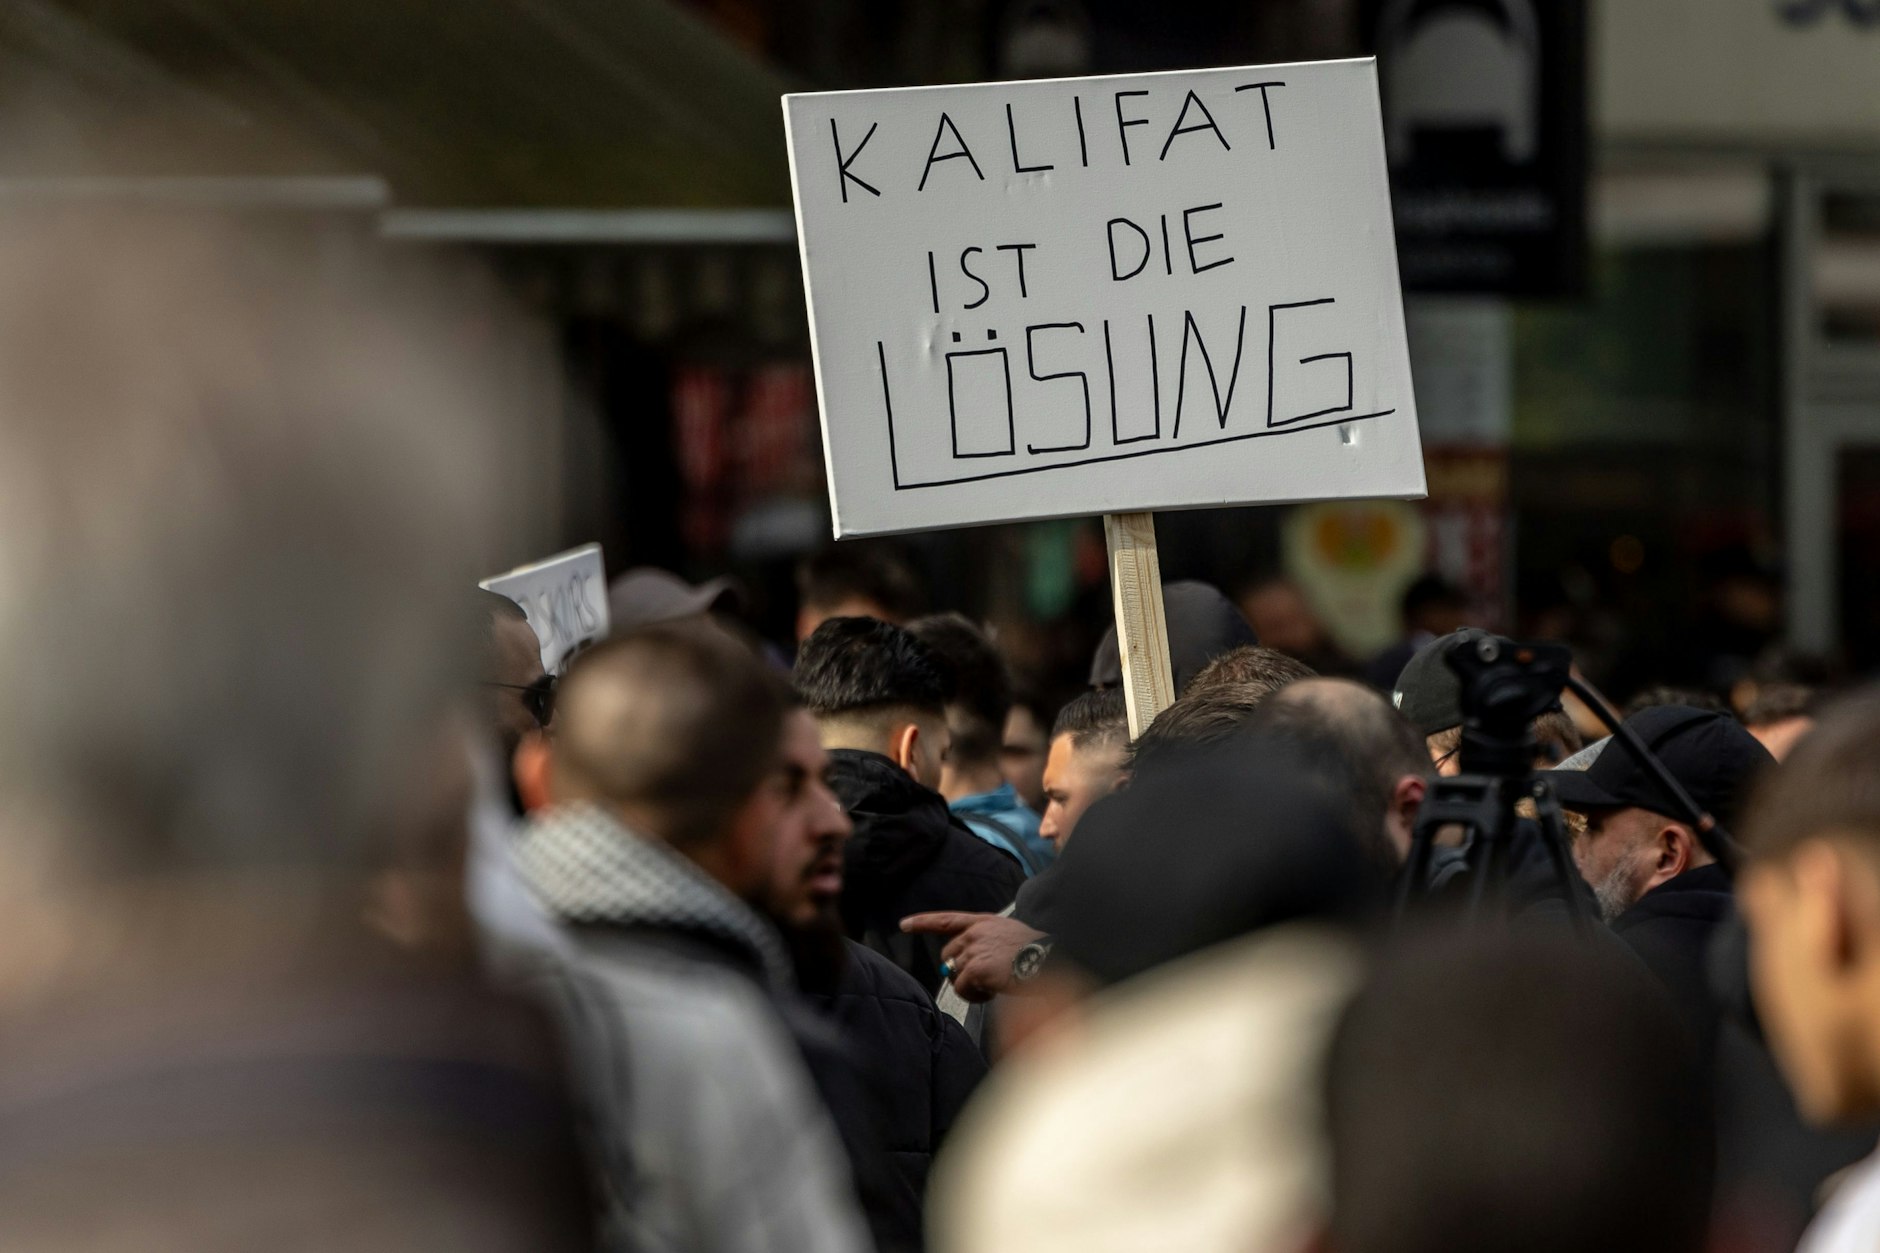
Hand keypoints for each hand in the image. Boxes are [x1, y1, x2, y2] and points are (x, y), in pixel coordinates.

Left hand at [901, 912, 1046, 1002]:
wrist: (1049, 963)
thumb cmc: (1037, 955)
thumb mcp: (1011, 937)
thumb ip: (987, 944)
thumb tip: (967, 967)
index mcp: (984, 922)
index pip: (946, 920)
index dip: (923, 922)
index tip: (904, 924)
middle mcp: (975, 932)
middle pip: (949, 956)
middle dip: (959, 972)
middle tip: (982, 983)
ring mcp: (974, 949)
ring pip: (955, 975)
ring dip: (971, 987)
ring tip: (994, 987)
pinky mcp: (974, 968)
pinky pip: (961, 988)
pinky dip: (974, 996)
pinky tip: (993, 992)